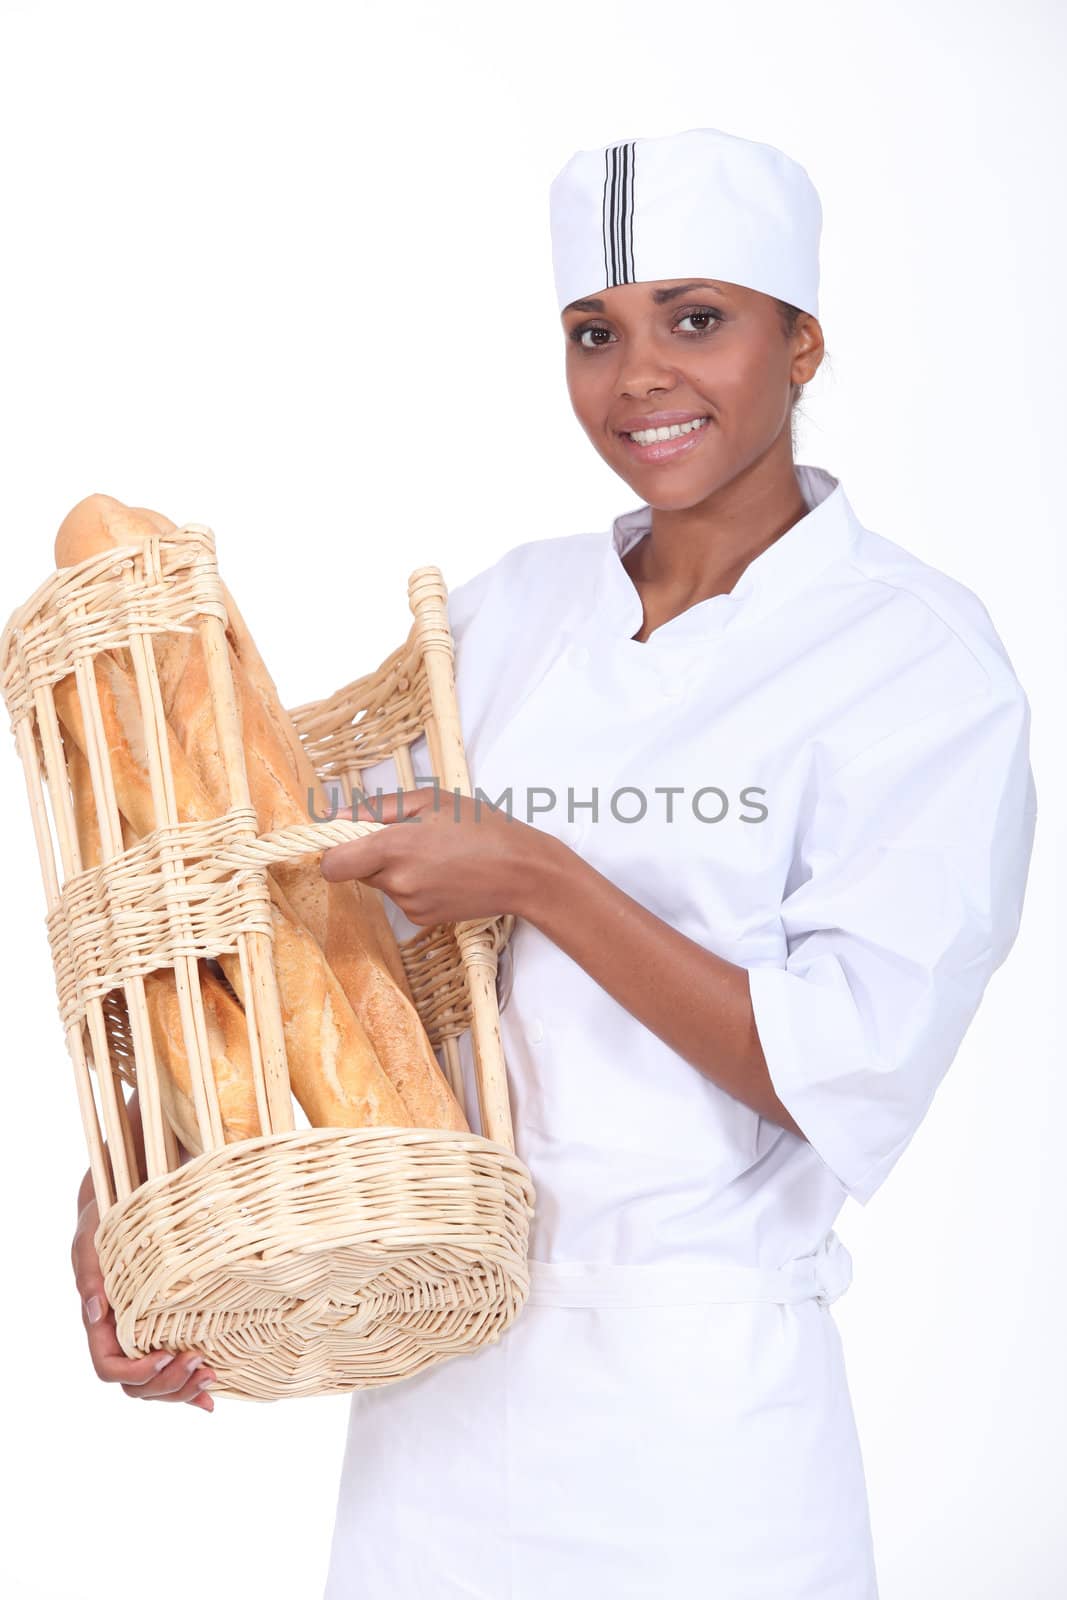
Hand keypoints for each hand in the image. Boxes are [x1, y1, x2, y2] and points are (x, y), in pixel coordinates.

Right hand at [72, 1195, 217, 1411]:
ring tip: (213, 1376)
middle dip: (168, 1384)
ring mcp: (141, 1339)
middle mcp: (119, 1338)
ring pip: (154, 1385)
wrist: (121, 1206)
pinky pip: (172, 1370)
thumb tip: (95, 1311)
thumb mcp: (91, 1243)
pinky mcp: (163, 1333)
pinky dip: (189, 1388)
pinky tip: (210, 1397)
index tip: (167, 1355)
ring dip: (183, 1389)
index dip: (137, 1371)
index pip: (108, 1367)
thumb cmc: (103, 1224)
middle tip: (203, 1365)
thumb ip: (90, 1276)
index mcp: (99, 1324)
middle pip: (135, 1386)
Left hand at [319, 784, 553, 925]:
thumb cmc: (482, 827)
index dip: (335, 851)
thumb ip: (377, 809)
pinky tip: (445, 873)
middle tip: (411, 836)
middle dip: (372, 854)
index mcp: (392, 848)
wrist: (523, 871)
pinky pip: (404, 899)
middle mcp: (396, 882)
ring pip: (383, 884)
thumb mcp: (430, 801)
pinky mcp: (423, 920)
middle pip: (358, 871)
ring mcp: (410, 905)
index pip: (332, 864)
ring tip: (438, 853)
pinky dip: (416, 885)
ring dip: (398, 869)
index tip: (350, 839)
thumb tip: (336, 818)